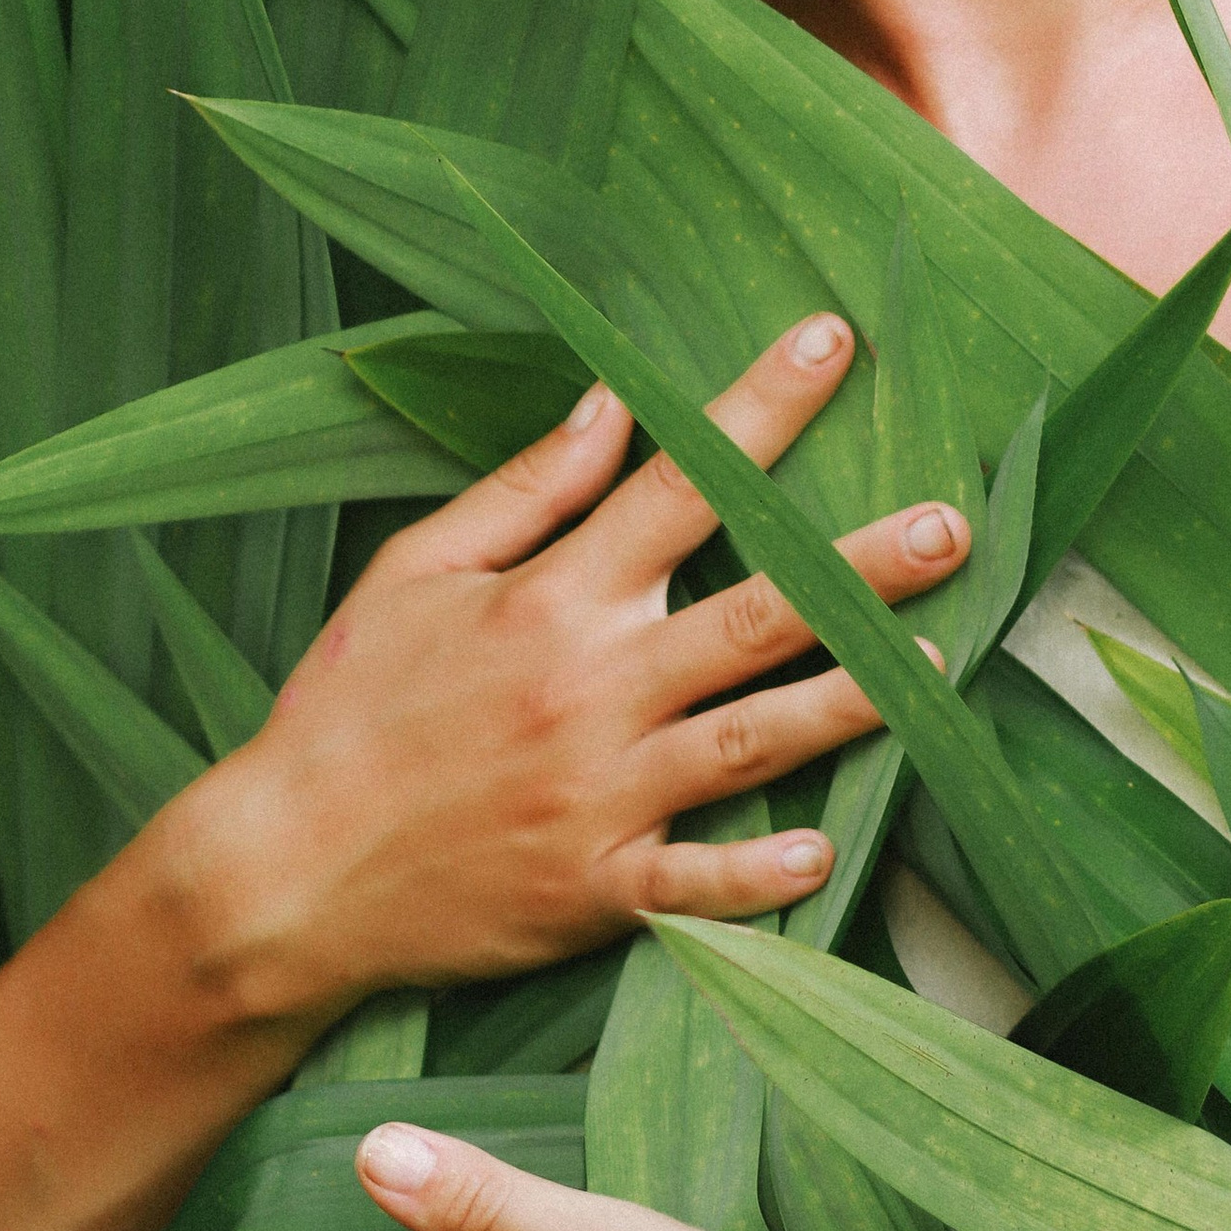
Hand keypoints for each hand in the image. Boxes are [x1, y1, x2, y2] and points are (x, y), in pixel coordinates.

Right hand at [194, 314, 967, 1027]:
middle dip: (861, 565)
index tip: (833, 341)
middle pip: (754, 613)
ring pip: (751, 740)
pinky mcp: (592, 889)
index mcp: (549, 601)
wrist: (277, 875)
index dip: (761, 408)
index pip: (677, 483)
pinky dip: (759, 873)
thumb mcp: (413, 574)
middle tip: (952, 526)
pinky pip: (696, 883)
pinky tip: (827, 853)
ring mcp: (598, 795)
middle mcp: (589, 690)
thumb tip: (614, 401)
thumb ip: (526, 489)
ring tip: (932, 666)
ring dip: (849, 702)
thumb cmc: (344, 711)